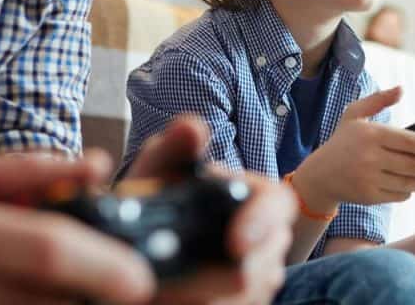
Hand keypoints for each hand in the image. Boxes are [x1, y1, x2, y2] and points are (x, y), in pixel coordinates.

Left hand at [125, 117, 295, 304]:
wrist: (136, 243)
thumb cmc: (156, 198)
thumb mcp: (158, 170)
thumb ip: (173, 147)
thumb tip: (193, 127)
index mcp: (256, 197)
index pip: (278, 204)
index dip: (261, 223)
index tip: (235, 245)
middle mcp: (268, 239)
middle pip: (261, 264)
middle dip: (217, 276)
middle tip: (168, 282)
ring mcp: (261, 278)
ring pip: (246, 298)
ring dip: (201, 297)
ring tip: (160, 291)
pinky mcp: (246, 303)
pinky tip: (170, 301)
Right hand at [291, 86, 414, 212]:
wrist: (320, 175)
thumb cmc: (342, 142)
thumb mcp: (354, 115)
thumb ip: (378, 100)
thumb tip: (401, 89)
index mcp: (371, 134)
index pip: (411, 142)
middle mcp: (370, 157)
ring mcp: (370, 178)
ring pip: (410, 182)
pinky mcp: (370, 196)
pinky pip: (400, 196)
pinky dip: (406, 191)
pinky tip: (402, 183)